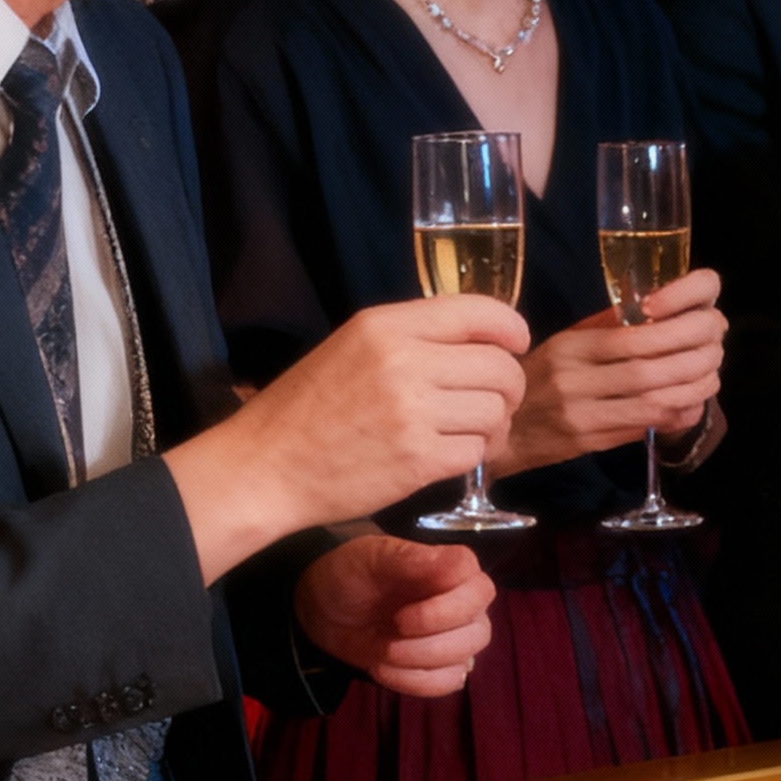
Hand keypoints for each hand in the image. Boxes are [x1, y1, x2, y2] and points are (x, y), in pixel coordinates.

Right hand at [171, 302, 526, 580]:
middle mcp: (403, 361)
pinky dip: (473, 455)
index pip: (480, 312)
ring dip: (494, 426)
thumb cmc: (308, 409)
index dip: (511, 330)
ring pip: (497, 411)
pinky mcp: (418, 459)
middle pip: (501, 367)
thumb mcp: (352, 348)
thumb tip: (482, 338)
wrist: (265, 467)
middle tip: (492, 403)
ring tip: (467, 431)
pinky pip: (478, 450)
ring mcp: (412, 412)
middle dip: (508, 387)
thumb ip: (413, 337)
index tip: (515, 346)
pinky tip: (450, 454)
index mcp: (385, 326)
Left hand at [291, 531, 497, 700]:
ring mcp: (456, 638)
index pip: (479, 591)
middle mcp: (464, 605)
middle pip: (478, 633)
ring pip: (465, 660)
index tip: (402, 616)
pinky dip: (414, 682)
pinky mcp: (441, 666)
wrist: (323, 608)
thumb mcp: (372, 557)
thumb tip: (460, 564)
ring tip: (382, 653)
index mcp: (454, 571)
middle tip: (390, 636)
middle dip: (430, 643)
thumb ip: (412, 558)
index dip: (446, 610)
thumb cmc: (352, 574)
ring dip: (420, 663)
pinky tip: (384, 669)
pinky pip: (447, 683)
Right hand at [499, 274, 726, 473]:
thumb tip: (662, 312)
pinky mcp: (588, 442)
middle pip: (649, 370)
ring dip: (692, 390)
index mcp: (569, 346)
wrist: (500, 427)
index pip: (632, 336)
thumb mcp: (564, 342)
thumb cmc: (538, 377)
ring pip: (652, 402)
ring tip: (711, 378)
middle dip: (693, 360)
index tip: (701, 323)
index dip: (676, 330)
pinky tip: (692, 405)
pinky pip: (642, 427)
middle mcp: (574, 379)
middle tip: (716, 352)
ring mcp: (580, 414)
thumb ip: (608, 327)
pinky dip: (675, 415)